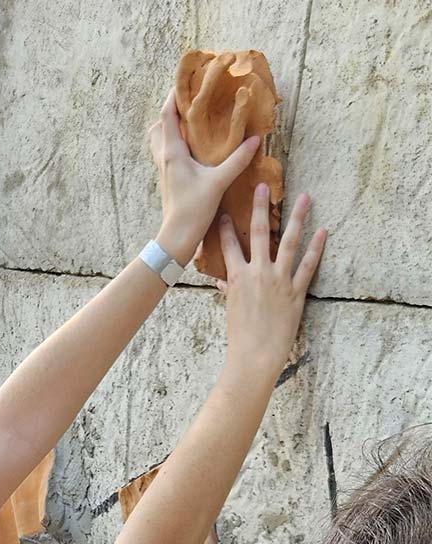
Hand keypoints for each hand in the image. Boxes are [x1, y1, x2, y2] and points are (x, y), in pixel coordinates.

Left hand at [149, 88, 259, 267]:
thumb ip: (237, 160)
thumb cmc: (193, 210)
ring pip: (160, 141)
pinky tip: (192, 149)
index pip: (167, 115)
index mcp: (172, 153)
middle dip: (170, 111)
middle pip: (159, 126)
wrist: (176, 238)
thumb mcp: (218, 182)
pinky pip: (166, 154)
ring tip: (190, 123)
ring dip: (170, 129)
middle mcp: (164, 158)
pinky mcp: (168, 180)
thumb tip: (256, 139)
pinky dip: (175, 144)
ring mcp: (164, 170)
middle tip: (189, 103)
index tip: (186, 82)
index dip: (174, 96)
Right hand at [218, 185, 326, 380]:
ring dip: (298, 218)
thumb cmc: (239, 336)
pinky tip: (323, 231)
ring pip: (289, 242)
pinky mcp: (296, 291)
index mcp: (237, 278)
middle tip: (262, 186)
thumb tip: (222, 282)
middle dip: (260, 208)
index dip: (227, 228)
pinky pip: (308, 265)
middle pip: (260, 233)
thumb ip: (229, 291)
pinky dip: (317, 248)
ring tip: (305, 197)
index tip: (226, 211)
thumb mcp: (230, 310)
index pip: (229, 246)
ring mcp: (279, 280)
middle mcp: (258, 273)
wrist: (255, 355)